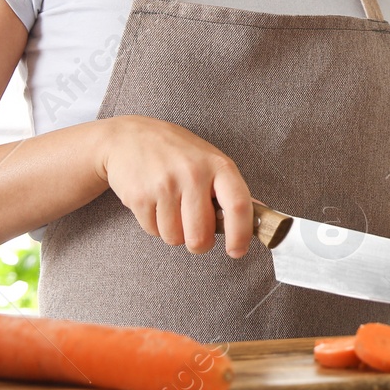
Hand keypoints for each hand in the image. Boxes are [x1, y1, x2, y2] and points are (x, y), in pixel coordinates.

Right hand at [95, 115, 254, 257]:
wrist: (128, 138)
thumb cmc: (176, 152)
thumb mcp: (209, 160)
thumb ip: (231, 189)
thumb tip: (261, 214)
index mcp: (218, 165)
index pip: (239, 206)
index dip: (241, 235)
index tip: (237, 251)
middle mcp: (193, 174)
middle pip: (201, 235)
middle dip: (199, 243)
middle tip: (197, 232)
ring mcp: (165, 185)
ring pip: (175, 238)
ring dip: (174, 233)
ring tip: (171, 208)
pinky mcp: (140, 197)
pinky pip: (153, 232)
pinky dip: (155, 226)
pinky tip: (155, 204)